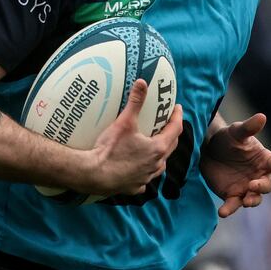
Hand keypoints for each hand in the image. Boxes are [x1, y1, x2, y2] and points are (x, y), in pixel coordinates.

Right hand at [80, 79, 182, 195]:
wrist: (93, 174)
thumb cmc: (110, 149)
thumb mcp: (124, 122)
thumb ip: (135, 102)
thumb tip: (142, 82)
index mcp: (157, 148)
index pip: (175, 129)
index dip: (177, 117)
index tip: (177, 108)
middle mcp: (156, 165)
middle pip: (170, 147)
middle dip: (171, 134)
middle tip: (168, 124)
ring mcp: (146, 178)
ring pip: (159, 165)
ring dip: (160, 154)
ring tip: (155, 145)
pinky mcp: (134, 187)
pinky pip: (144, 179)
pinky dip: (144, 172)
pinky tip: (139, 169)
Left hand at [200, 113, 270, 217]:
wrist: (208, 149)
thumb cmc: (228, 137)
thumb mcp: (237, 131)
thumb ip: (249, 127)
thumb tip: (262, 117)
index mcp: (264, 159)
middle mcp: (258, 175)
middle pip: (267, 186)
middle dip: (262, 188)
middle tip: (252, 185)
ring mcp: (246, 187)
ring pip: (254, 199)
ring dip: (251, 201)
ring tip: (245, 201)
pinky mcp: (232, 195)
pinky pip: (233, 205)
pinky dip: (229, 210)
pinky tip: (222, 212)